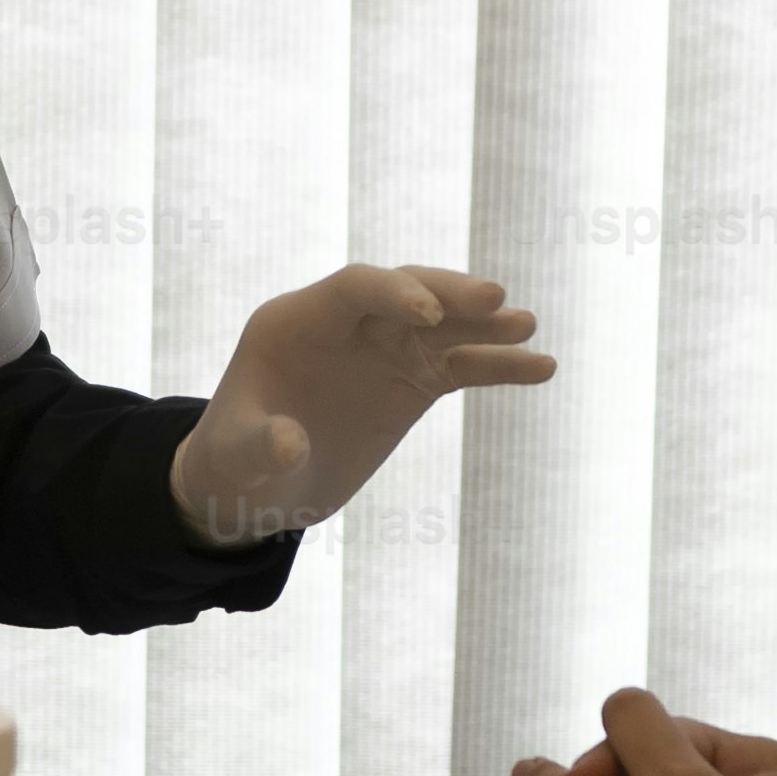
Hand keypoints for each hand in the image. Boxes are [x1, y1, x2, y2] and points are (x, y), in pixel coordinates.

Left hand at [169, 264, 552, 547]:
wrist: (255, 488)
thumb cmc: (234, 464)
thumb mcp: (235, 458)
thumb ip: (258, 446)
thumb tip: (289, 444)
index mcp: (294, 322)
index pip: (353, 287)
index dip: (394, 292)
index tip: (431, 316)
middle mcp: (344, 325)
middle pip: (406, 292)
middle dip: (449, 295)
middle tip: (497, 303)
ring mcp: (383, 349)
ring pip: (443, 325)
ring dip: (484, 326)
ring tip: (528, 328)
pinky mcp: (411, 381)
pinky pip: (462, 366)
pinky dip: (499, 367)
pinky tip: (542, 368)